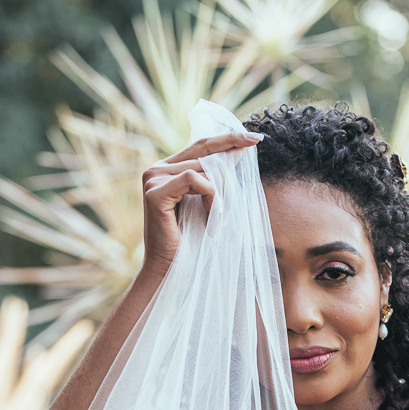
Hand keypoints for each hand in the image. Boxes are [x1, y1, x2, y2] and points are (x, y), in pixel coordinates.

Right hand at [140, 131, 262, 279]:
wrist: (171, 271)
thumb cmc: (191, 243)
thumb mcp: (209, 204)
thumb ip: (218, 178)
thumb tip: (237, 153)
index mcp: (167, 169)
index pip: (201, 145)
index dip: (228, 139)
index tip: (255, 138)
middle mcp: (157, 169)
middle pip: (204, 154)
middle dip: (228, 173)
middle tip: (237, 196)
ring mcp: (153, 178)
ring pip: (202, 167)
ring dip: (220, 191)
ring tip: (219, 215)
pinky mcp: (155, 192)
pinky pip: (193, 179)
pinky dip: (210, 196)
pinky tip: (211, 215)